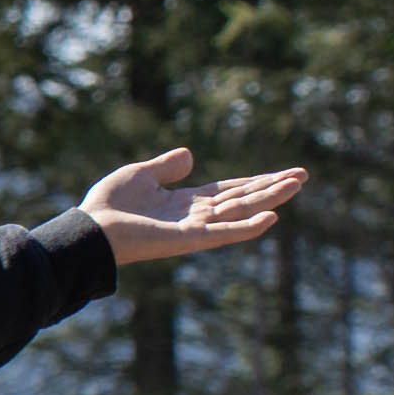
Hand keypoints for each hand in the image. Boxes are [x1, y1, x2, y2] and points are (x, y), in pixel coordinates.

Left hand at [82, 150, 305, 266]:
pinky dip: (248, 227)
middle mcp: (195, 216)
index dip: (255, 182)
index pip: (229, 190)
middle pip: (243, 199)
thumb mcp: (140, 174)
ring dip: (270, 198)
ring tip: (297, 184)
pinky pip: (224, 232)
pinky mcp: (189, 238)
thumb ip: (166, 167)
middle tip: (303, 175)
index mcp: (184, 202)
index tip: (282, 173)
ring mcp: (195, 228)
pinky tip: (272, 217)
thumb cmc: (107, 205)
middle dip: (272, 187)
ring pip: (241, 211)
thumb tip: (191, 155)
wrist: (90, 228)